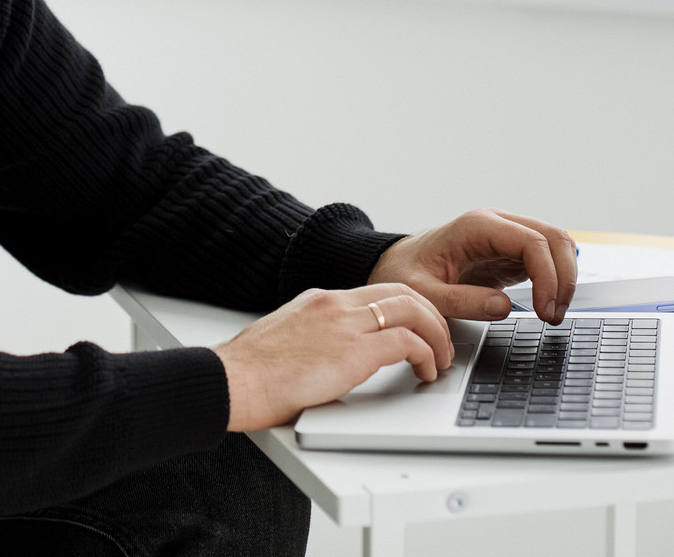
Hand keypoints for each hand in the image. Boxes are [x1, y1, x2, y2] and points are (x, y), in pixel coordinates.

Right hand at [212, 284, 454, 430]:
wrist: (231, 382)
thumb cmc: (248, 374)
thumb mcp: (285, 342)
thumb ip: (312, 340)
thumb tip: (327, 359)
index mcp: (319, 301)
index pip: (377, 291)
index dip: (408, 308)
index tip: (420, 327)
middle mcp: (335, 304)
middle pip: (403, 292)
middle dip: (431, 315)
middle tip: (442, 341)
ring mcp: (344, 323)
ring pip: (413, 310)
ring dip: (437, 335)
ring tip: (441, 359)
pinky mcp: (352, 351)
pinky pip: (408, 343)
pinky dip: (427, 355)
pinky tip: (426, 372)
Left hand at [369, 208, 578, 324]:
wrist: (396, 265)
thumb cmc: (405, 273)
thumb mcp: (423, 293)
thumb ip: (461, 301)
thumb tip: (503, 307)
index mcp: (477, 227)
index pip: (532, 241)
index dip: (548, 276)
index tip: (544, 310)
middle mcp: (497, 225)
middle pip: (553, 238)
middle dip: (563, 278)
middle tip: (553, 316)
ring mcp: (506, 237)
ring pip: (555, 246)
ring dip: (563, 279)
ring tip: (552, 314)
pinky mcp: (510, 253)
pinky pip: (546, 259)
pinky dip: (555, 280)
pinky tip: (546, 305)